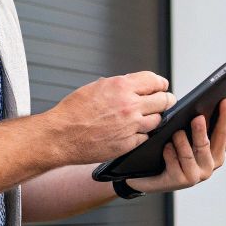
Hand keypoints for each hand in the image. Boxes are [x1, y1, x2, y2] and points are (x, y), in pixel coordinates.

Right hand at [44, 71, 173, 165]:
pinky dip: (141, 134)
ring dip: (154, 118)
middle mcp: (130, 105)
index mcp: (122, 87)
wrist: (60, 136)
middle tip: (165, 101)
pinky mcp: (128, 144)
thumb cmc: (73, 111)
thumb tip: (135, 84)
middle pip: (164, 100)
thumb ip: (120, 85)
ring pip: (158, 120)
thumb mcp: (96, 87)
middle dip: (165, 100)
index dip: (160, 84)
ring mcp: (131, 126)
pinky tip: (133, 132)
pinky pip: (145, 137)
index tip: (161, 86)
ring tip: (146, 117)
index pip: (155, 81)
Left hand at [124, 98, 225, 193]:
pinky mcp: (181, 181)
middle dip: (214, 123)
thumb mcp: (187, 139)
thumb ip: (200, 128)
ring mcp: (197, 175)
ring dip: (184, 140)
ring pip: (195, 151)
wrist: (146, 177)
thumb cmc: (169, 153)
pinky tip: (166, 147)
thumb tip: (206, 107)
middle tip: (203, 113)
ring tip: (177, 131)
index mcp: (215, 153)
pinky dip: (170, 152)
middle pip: (216, 140)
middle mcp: (210, 165)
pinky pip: (176, 161)